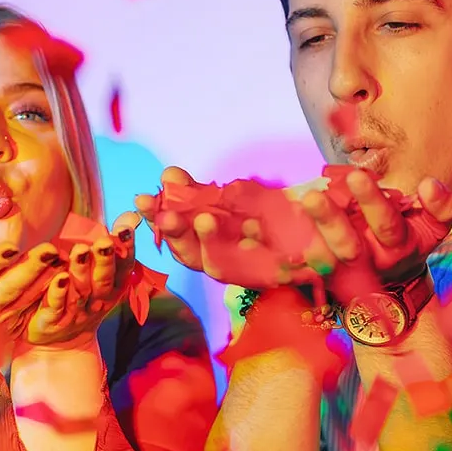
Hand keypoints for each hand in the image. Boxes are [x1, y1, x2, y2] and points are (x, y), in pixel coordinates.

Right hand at [0, 217, 59, 338]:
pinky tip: (63, 276)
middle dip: (29, 269)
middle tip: (49, 250)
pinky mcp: (12, 328)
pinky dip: (49, 293)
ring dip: (45, 280)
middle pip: (6, 288)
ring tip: (62, 260)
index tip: (11, 247)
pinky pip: (33, 309)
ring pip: (24, 299)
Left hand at [19, 214, 137, 347]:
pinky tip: (59, 277)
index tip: (125, 229)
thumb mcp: (102, 274)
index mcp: (112, 288)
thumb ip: (114, 246)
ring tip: (80, 250)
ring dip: (81, 271)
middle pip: (104, 279)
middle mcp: (98, 300)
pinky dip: (59, 292)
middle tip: (103, 241)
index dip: (126, 249)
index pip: (123, 266)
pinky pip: (57, 306)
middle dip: (105, 260)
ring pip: (81, 290)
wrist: (61, 341)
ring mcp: (77, 312)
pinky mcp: (54, 320)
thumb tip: (131, 214)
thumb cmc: (83, 299)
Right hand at [136, 168, 304, 290]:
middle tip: (167, 216)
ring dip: (208, 241)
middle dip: (175, 233)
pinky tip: (252, 224)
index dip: (154, 219)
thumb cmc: (259, 218)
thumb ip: (197, 193)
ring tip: (205, 219)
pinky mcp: (270, 274)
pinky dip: (255, 245)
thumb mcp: (226, 200)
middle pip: (188, 252)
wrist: (309, 237)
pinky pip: (260, 264)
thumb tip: (168, 176)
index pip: (170, 233)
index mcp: (199, 241)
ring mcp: (240, 268)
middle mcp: (214, 259)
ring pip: (216, 262)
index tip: (143, 201)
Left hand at [298, 170, 451, 281]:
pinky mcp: (322, 278)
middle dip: (330, 221)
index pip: (387, 225)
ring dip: (303, 238)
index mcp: (399, 247)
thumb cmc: (411, 240)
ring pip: (323, 260)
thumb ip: (440, 206)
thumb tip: (429, 185)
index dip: (374, 202)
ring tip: (287, 214)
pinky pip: (300, 268)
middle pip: (349, 246)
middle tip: (313, 196)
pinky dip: (283, 251)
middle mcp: (370, 263)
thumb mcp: (433, 227)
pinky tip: (267, 228)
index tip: (357, 176)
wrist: (394, 285)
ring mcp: (344, 273)